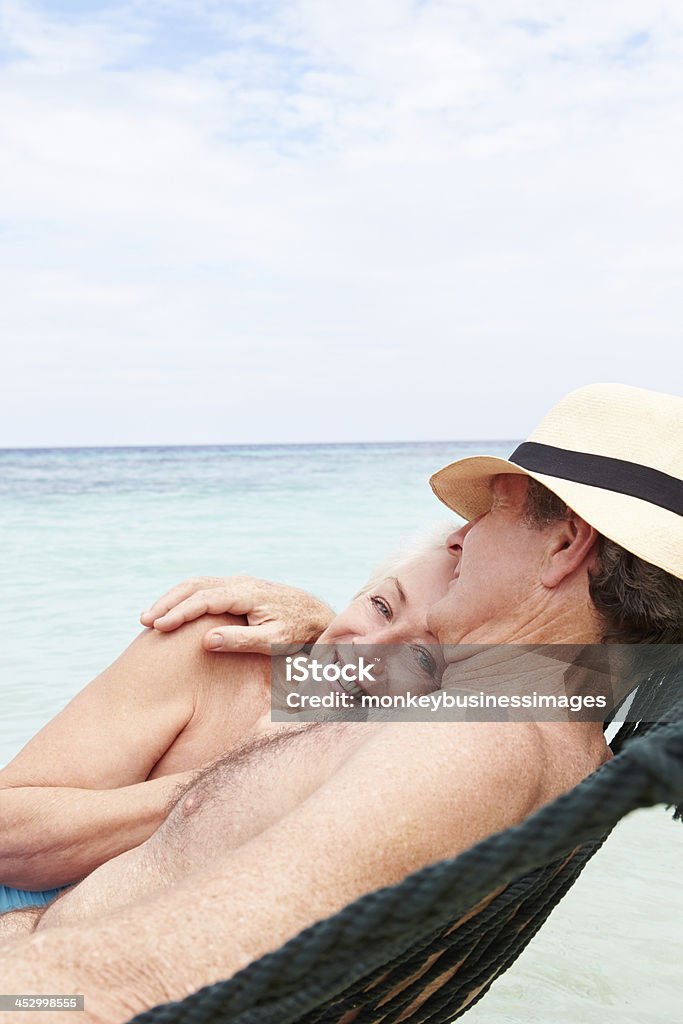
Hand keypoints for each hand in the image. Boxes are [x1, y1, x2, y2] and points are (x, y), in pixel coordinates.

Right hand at [140, 575, 334, 654]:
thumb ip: (241, 641)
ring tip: (150, 617)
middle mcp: (239, 582)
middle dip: (168, 602)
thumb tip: (207, 640)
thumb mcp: (273, 641)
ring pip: (196, 583)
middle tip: (144, 620)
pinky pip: (203, 588)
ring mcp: (237, 583)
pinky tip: (170, 613)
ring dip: (172, 598)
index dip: (180, 611)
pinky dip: (183, 598)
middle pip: (194, 585)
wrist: (315, 616)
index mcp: (247, 593)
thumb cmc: (296, 632)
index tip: (159, 626)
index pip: (205, 597)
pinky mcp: (236, 588)